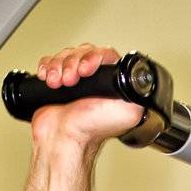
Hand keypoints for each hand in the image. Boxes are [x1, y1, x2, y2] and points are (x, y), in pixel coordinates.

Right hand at [30, 44, 144, 146]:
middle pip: (83, 51)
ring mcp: (76, 82)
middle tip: (71, 80)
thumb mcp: (130, 113)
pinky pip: (50, 62)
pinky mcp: (58, 83)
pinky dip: (47, 67)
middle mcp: (95, 83)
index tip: (85, 70)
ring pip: (66, 55)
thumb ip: (139, 93)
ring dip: (58, 66)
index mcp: (112, 85)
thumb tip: (143, 80)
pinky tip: (49, 78)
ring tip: (58, 84)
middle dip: (73, 62)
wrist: (63, 139)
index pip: (105, 54)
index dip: (93, 57)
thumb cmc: (91, 130)